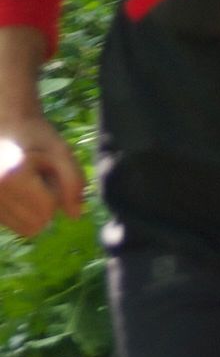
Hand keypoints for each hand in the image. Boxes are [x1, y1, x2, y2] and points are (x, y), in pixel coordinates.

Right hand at [0, 117, 81, 239]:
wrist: (5, 127)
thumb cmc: (36, 137)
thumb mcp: (61, 150)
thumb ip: (73, 181)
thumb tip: (76, 216)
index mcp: (12, 176)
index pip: (48, 210)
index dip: (56, 191)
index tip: (47, 168)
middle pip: (37, 225)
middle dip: (46, 203)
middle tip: (39, 176)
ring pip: (27, 229)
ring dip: (35, 210)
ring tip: (29, 183)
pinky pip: (16, 225)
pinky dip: (24, 212)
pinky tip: (20, 191)